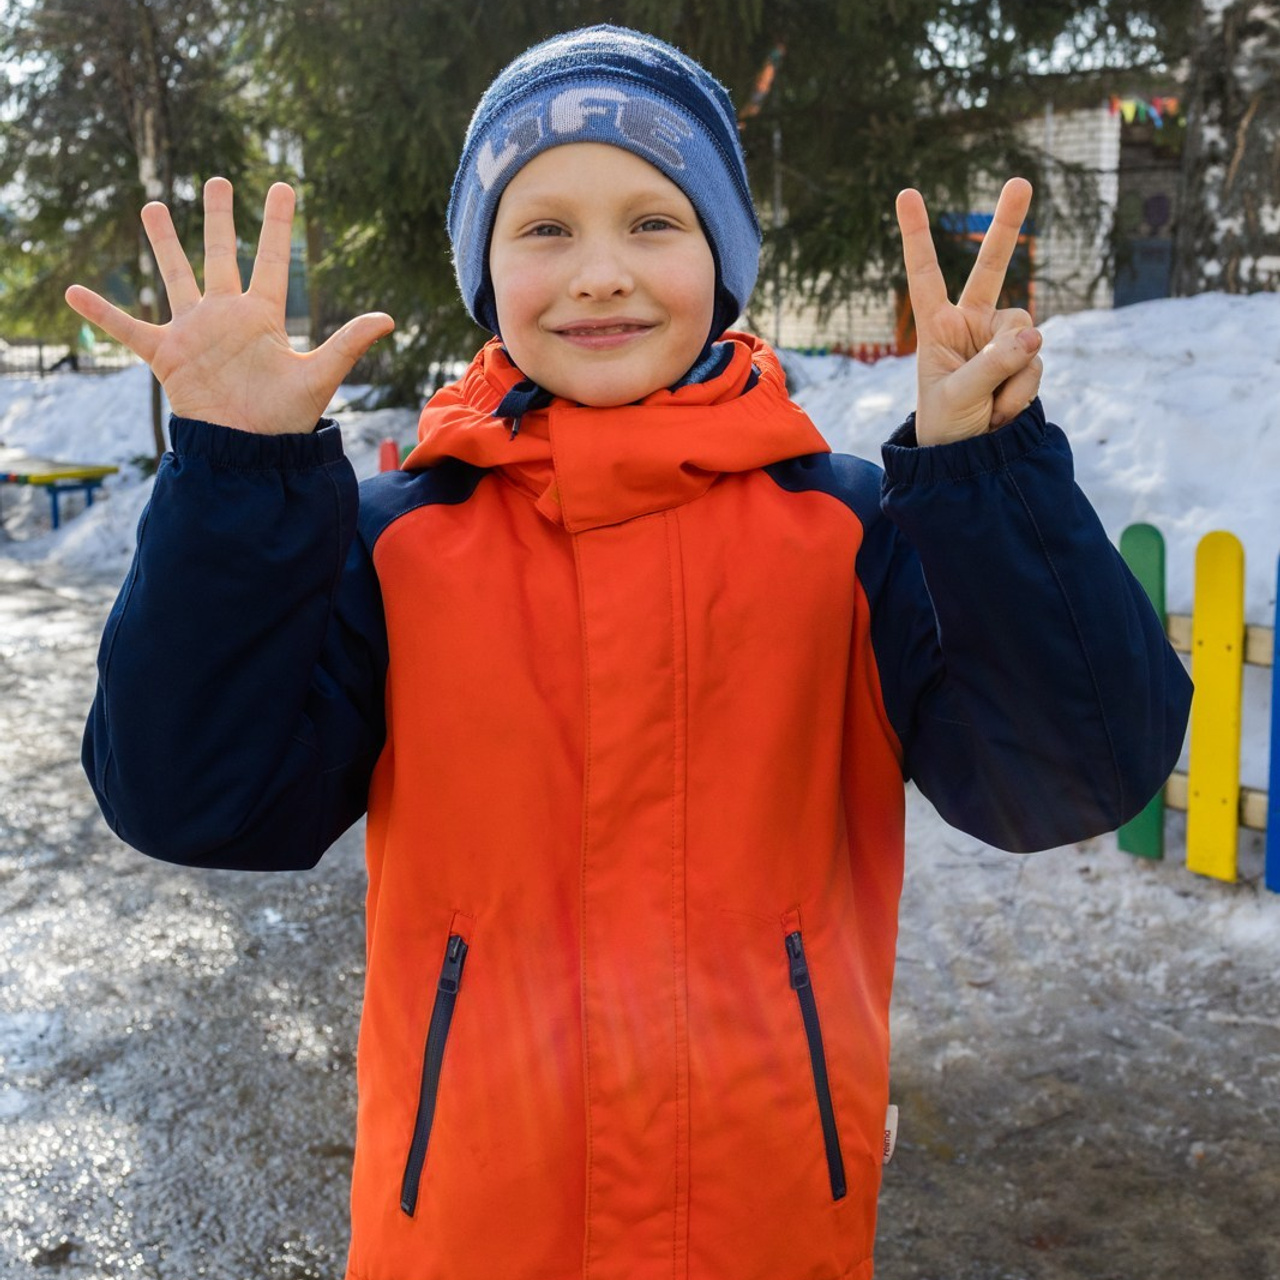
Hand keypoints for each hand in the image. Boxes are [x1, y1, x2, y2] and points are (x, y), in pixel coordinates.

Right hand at [65, 178, 394, 435]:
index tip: (282, 186)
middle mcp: (228, 317)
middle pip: (222, 256)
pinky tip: (72, 291)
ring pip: (176, 276)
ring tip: (154, 204)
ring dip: (164, 243)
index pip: (273, 260)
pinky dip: (101, 312)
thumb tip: (388, 318)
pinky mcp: (167, 354)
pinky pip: (127, 329)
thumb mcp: (320, 376)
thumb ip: (348, 343)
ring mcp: (195, 333)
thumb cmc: (285, 419)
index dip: (277, 224)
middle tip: (217, 181)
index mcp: (264, 317)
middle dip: (220, 220)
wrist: (249, 451)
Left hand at [895, 178, 1042, 445]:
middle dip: (1007, 224)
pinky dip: (1022, 391)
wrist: (970, 458)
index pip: (926, 274)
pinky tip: (1002, 410)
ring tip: (988, 406)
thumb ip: (993, 365)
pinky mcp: (1027, 357)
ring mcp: (1002, 338)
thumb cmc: (946, 425)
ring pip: (1025, 335)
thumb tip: (1035, 335)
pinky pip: (1036, 362)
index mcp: (938, 326)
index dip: (917, 235)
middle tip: (1020, 180)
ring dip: (1012, 376)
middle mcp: (971, 323)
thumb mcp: (959, 396)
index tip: (906, 193)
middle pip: (992, 267)